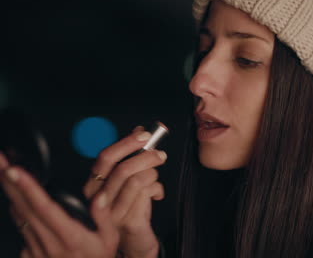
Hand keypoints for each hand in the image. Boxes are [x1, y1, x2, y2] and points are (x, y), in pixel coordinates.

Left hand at [0, 153, 118, 257]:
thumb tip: (99, 194)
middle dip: (7, 180)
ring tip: (3, 170)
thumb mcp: (109, 240)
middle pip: (21, 206)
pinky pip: (20, 226)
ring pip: (17, 215)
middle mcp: (47, 243)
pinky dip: (17, 209)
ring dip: (10, 191)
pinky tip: (17, 197)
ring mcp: (34, 249)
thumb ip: (104, 216)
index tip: (14, 170)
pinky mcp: (28, 253)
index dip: (27, 186)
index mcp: (69, 237)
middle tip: (0, 159)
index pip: (43, 207)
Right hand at [83, 126, 165, 257]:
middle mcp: (98, 198)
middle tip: (159, 154)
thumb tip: (138, 131)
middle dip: (145, 156)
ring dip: (153, 174)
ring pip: (137, 180)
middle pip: (122, 168)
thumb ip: (130, 157)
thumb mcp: (127, 181)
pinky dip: (157, 189)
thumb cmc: (131, 208)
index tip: (143, 135)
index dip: (126, 143)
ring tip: (156, 178)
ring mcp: (112, 212)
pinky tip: (157, 194)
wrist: (135, 241)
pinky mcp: (128, 221)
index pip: (105, 158)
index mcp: (95, 185)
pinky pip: (146, 194)